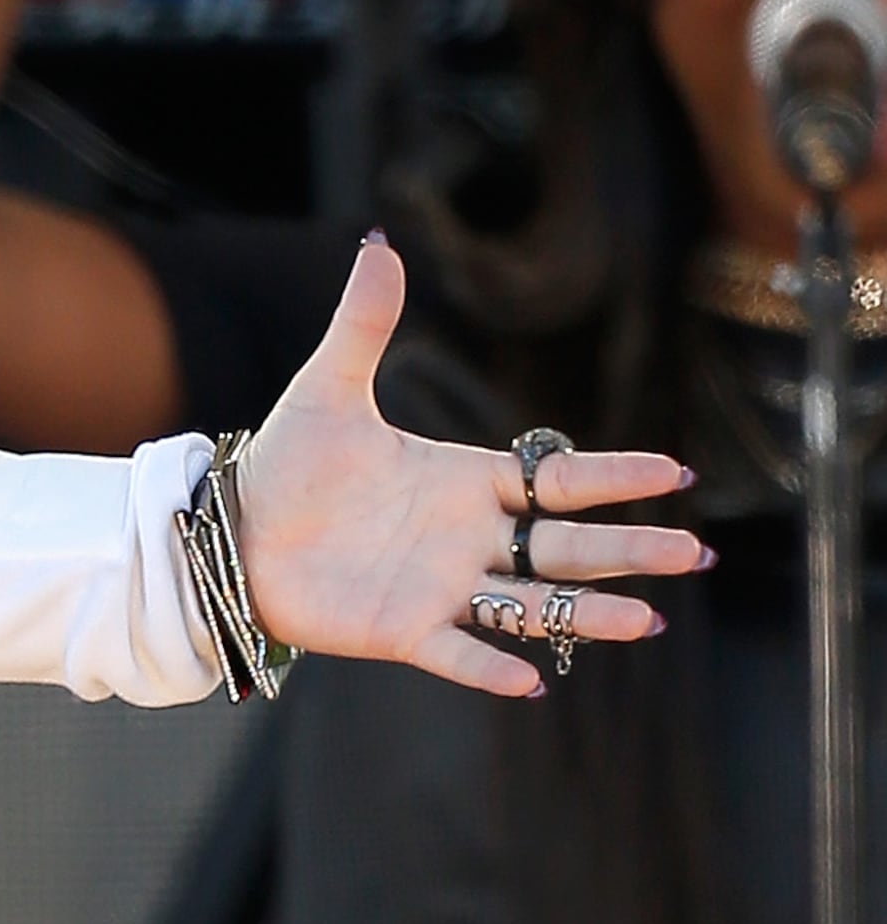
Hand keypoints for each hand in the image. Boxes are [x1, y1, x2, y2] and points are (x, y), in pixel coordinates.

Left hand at [231, 242, 701, 699]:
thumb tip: (379, 243)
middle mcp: (468, 538)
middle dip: (629, 550)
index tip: (674, 472)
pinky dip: (490, 666)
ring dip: (588, 614)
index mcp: (465, 481)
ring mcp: (440, 587)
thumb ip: (364, 324)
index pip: (558, 479)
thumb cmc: (286, 464)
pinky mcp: (400, 629)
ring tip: (649, 619)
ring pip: (531, 604)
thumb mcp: (327, 389)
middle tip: (695, 555)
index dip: (615, 476)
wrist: (228, 529)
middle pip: (566, 545)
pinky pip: (456, 653)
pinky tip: (531, 680)